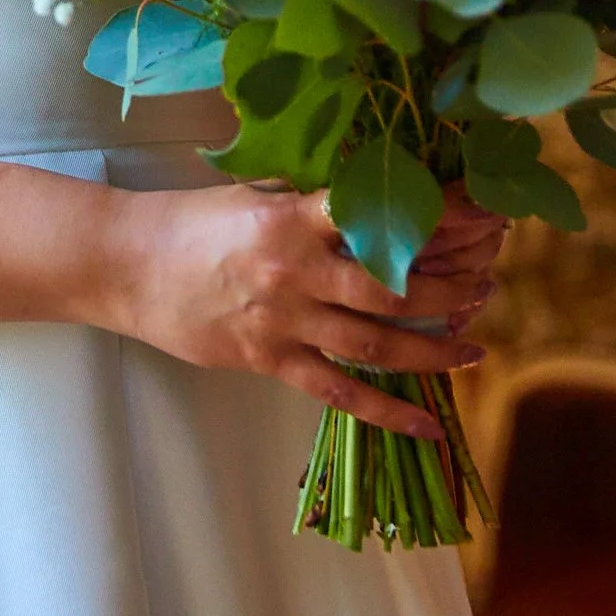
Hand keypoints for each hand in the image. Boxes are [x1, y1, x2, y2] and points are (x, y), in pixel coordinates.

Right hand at [103, 181, 491, 438]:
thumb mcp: (254, 191)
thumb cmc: (190, 219)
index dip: (439, 215)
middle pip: (392, 286)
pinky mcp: (270, 360)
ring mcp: (284, 320)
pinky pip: (340, 393)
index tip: (484, 212)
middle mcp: (295, 269)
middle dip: (449, 288)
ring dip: (433, 349)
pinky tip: (428, 423)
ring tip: (475, 348)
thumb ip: (311, 200)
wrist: (126, 264)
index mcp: (293, 215)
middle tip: (488, 284)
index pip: (379, 214)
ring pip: (376, 344)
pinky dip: (388, 412)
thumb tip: (375, 193)